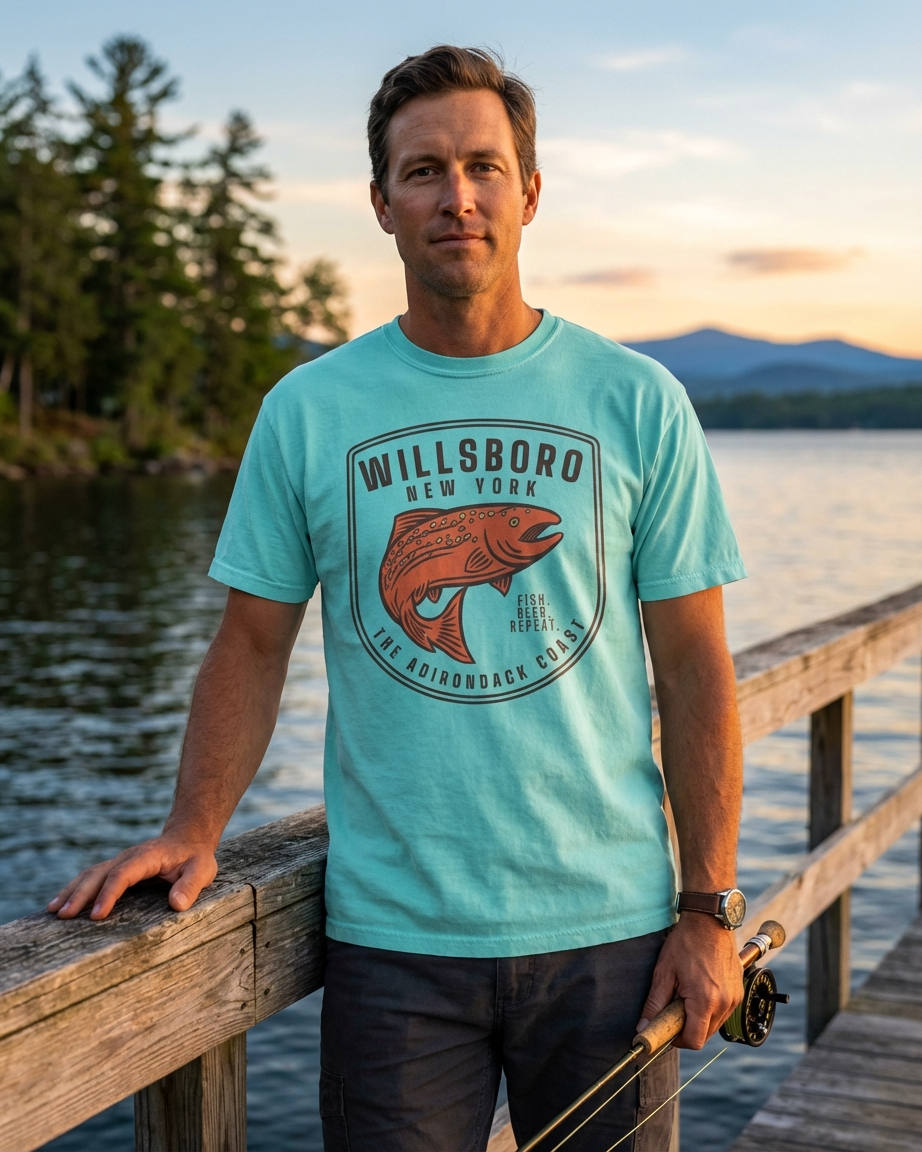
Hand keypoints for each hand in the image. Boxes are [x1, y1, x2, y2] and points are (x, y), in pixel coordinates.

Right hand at [47, 833, 217, 920]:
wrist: (188, 838)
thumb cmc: (195, 858)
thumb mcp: (202, 870)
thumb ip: (190, 885)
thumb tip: (177, 905)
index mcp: (147, 857)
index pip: (123, 874)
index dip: (109, 893)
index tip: (97, 915)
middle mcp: (128, 857)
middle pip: (99, 874)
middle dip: (80, 894)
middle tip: (63, 916)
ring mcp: (119, 862)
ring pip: (90, 875)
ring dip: (72, 891)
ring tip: (54, 911)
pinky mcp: (116, 869)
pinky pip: (91, 878)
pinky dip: (75, 890)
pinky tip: (60, 904)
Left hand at [637, 915, 742, 1048]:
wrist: (709, 920)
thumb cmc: (686, 943)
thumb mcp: (664, 972)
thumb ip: (654, 1004)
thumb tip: (643, 1027)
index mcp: (705, 1001)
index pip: (694, 1041)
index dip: (677, 1040)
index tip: (666, 1029)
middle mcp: (725, 1003)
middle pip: (705, 1035)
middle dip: (687, 1029)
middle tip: (673, 1009)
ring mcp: (735, 998)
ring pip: (715, 1025)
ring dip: (699, 1019)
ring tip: (686, 994)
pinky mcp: (739, 991)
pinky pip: (724, 1012)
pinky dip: (710, 1009)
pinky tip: (699, 989)